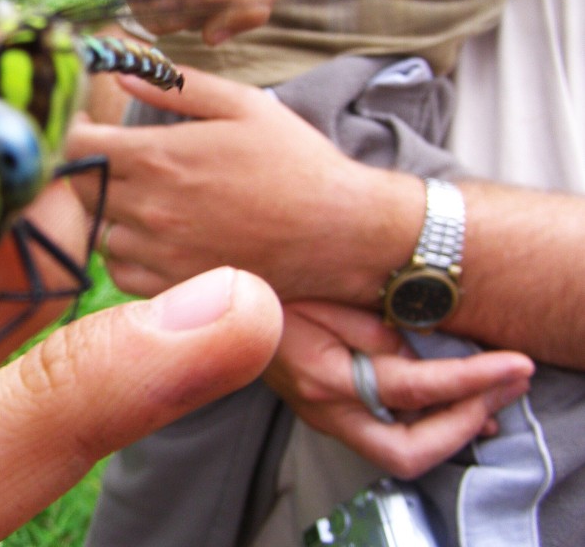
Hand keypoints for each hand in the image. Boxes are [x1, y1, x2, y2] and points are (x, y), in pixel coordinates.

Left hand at [67, 67, 417, 302]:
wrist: (340, 231)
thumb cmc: (295, 161)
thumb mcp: (242, 105)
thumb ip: (176, 87)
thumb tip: (123, 72)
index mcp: (157, 157)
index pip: (75, 145)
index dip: (72, 131)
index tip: (86, 126)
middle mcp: (148, 208)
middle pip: (79, 187)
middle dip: (87, 167)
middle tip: (113, 158)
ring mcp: (158, 253)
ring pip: (99, 230)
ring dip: (109, 211)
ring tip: (141, 196)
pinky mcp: (173, 286)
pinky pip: (120, 270)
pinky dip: (126, 251)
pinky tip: (154, 234)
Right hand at [264, 301, 533, 478]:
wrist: (226, 297)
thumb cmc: (273, 285)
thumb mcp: (326, 292)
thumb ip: (374, 328)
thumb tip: (419, 358)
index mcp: (323, 376)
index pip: (413, 388)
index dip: (470, 379)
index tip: (511, 364)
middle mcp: (325, 408)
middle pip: (408, 451)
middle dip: (466, 422)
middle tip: (507, 386)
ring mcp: (325, 415)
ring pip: (403, 450)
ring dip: (456, 425)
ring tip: (498, 394)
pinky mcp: (329, 410)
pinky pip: (391, 432)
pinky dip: (434, 421)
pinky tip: (463, 406)